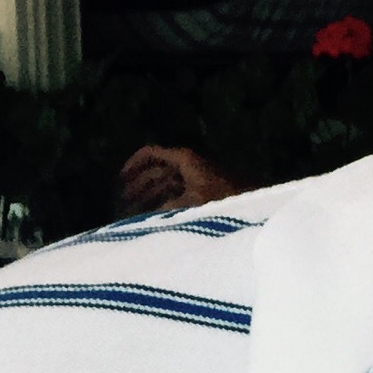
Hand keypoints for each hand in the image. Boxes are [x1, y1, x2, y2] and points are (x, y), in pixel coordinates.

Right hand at [117, 144, 238, 212]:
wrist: (254, 204)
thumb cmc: (222, 199)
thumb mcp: (188, 203)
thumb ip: (162, 208)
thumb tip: (141, 217)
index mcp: (183, 158)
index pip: (149, 154)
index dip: (132, 165)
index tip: (118, 181)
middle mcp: (188, 163)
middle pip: (155, 171)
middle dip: (138, 186)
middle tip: (121, 204)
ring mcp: (196, 176)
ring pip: (166, 183)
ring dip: (150, 197)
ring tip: (134, 215)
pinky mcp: (204, 190)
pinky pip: (177, 192)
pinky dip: (165, 203)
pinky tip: (155, 218)